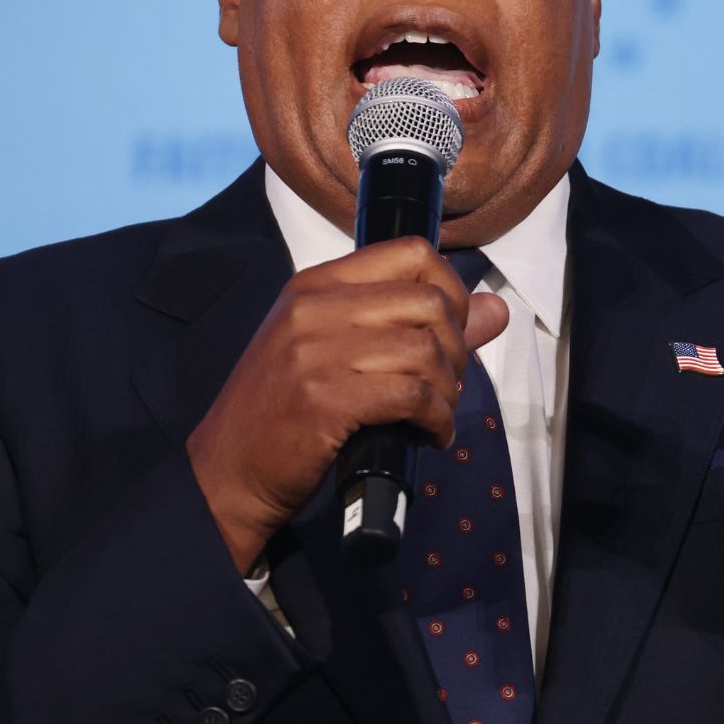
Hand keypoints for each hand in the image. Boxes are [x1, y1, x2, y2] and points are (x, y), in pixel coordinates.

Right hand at [187, 237, 509, 572]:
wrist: (227, 470)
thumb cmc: (283, 412)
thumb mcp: (337, 352)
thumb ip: (415, 324)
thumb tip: (496, 308)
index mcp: (315, 285)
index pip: (411, 253)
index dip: (451, 289)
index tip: (451, 329)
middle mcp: (315, 308)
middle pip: (429, 300)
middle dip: (457, 345)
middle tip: (446, 381)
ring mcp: (317, 352)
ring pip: (426, 349)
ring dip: (449, 389)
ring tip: (437, 413)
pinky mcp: (326, 400)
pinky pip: (413, 395)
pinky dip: (437, 419)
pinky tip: (431, 434)